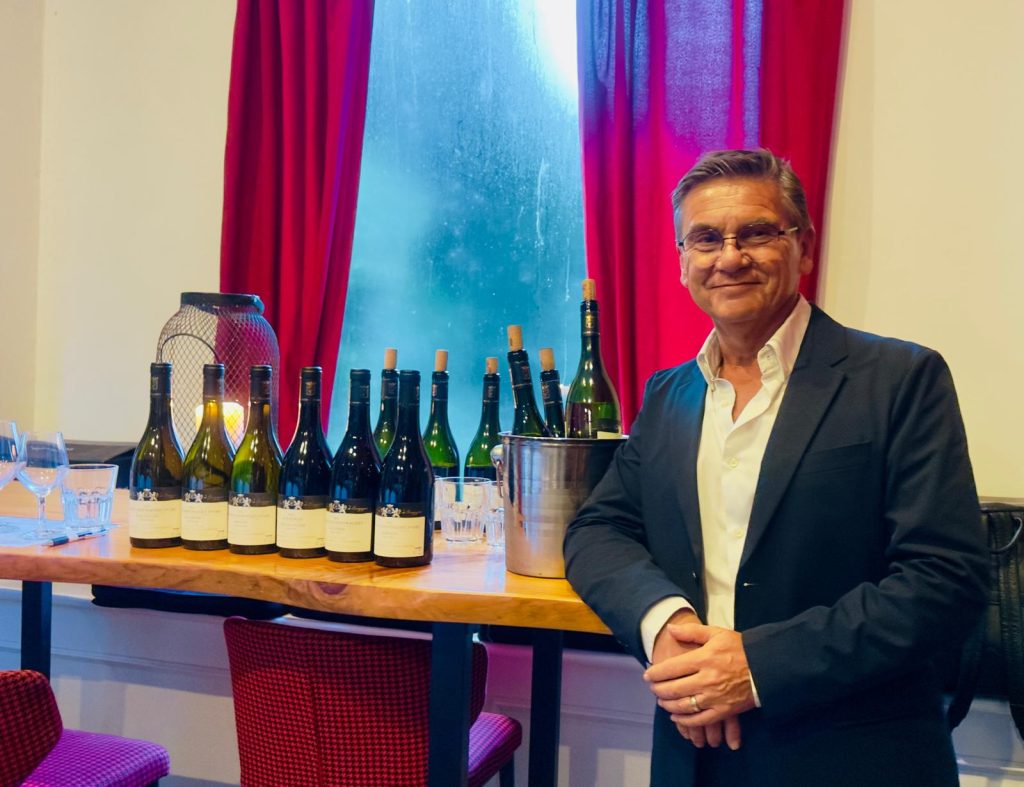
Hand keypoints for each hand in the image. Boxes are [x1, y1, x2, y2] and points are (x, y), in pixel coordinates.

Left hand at [649, 612, 741, 749]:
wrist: (767, 667)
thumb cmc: (740, 648)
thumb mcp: (717, 633)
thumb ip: (691, 632)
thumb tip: (670, 629)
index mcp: (703, 658)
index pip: (671, 668)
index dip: (655, 673)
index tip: (647, 675)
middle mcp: (706, 679)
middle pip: (673, 688)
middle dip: (658, 690)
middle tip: (653, 688)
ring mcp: (715, 697)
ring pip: (683, 705)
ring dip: (668, 705)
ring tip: (661, 701)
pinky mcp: (724, 711)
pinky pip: (700, 720)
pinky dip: (685, 720)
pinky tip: (676, 716)